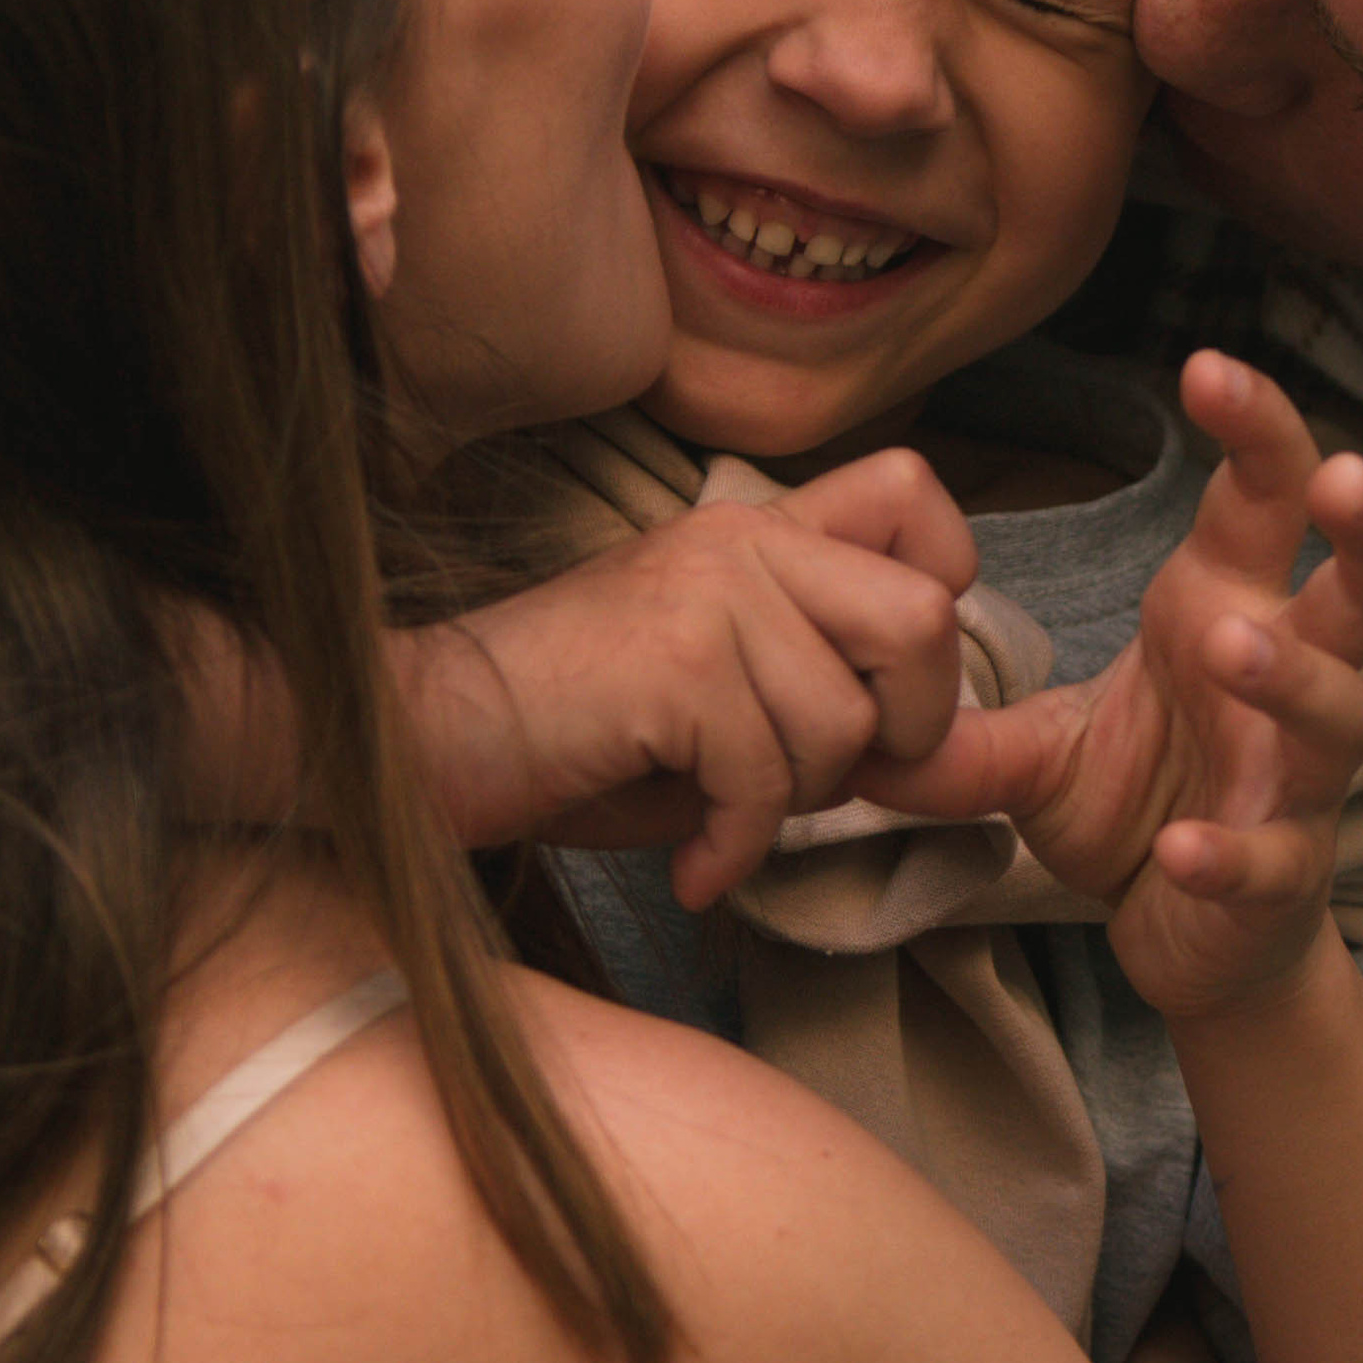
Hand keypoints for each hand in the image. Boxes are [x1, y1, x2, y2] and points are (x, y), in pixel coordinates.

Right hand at [405, 449, 977, 902]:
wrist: (422, 743)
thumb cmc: (570, 736)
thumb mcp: (715, 688)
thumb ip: (817, 680)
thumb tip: (932, 741)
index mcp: (754, 530)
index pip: (914, 498)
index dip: (940, 596)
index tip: (886, 686)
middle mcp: (739, 540)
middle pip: (923, 619)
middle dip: (904, 729)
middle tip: (833, 782)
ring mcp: (707, 593)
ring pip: (844, 725)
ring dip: (792, 805)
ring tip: (719, 817)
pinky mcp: (675, 663)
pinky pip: (766, 781)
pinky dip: (735, 848)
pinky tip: (691, 864)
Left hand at [870, 355, 1362, 1017]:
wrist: (1196, 942)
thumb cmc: (1145, 808)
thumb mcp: (1032, 752)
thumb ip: (953, 722)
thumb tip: (846, 690)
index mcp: (1229, 613)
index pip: (1269, 499)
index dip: (1259, 427)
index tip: (1205, 365)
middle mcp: (1286, 682)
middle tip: (1343, 475)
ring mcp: (1297, 780)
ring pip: (1344, 710)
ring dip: (1295, 676)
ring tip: (1232, 645)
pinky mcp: (1284, 874)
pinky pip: (1272, 856)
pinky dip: (1229, 851)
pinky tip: (1181, 849)